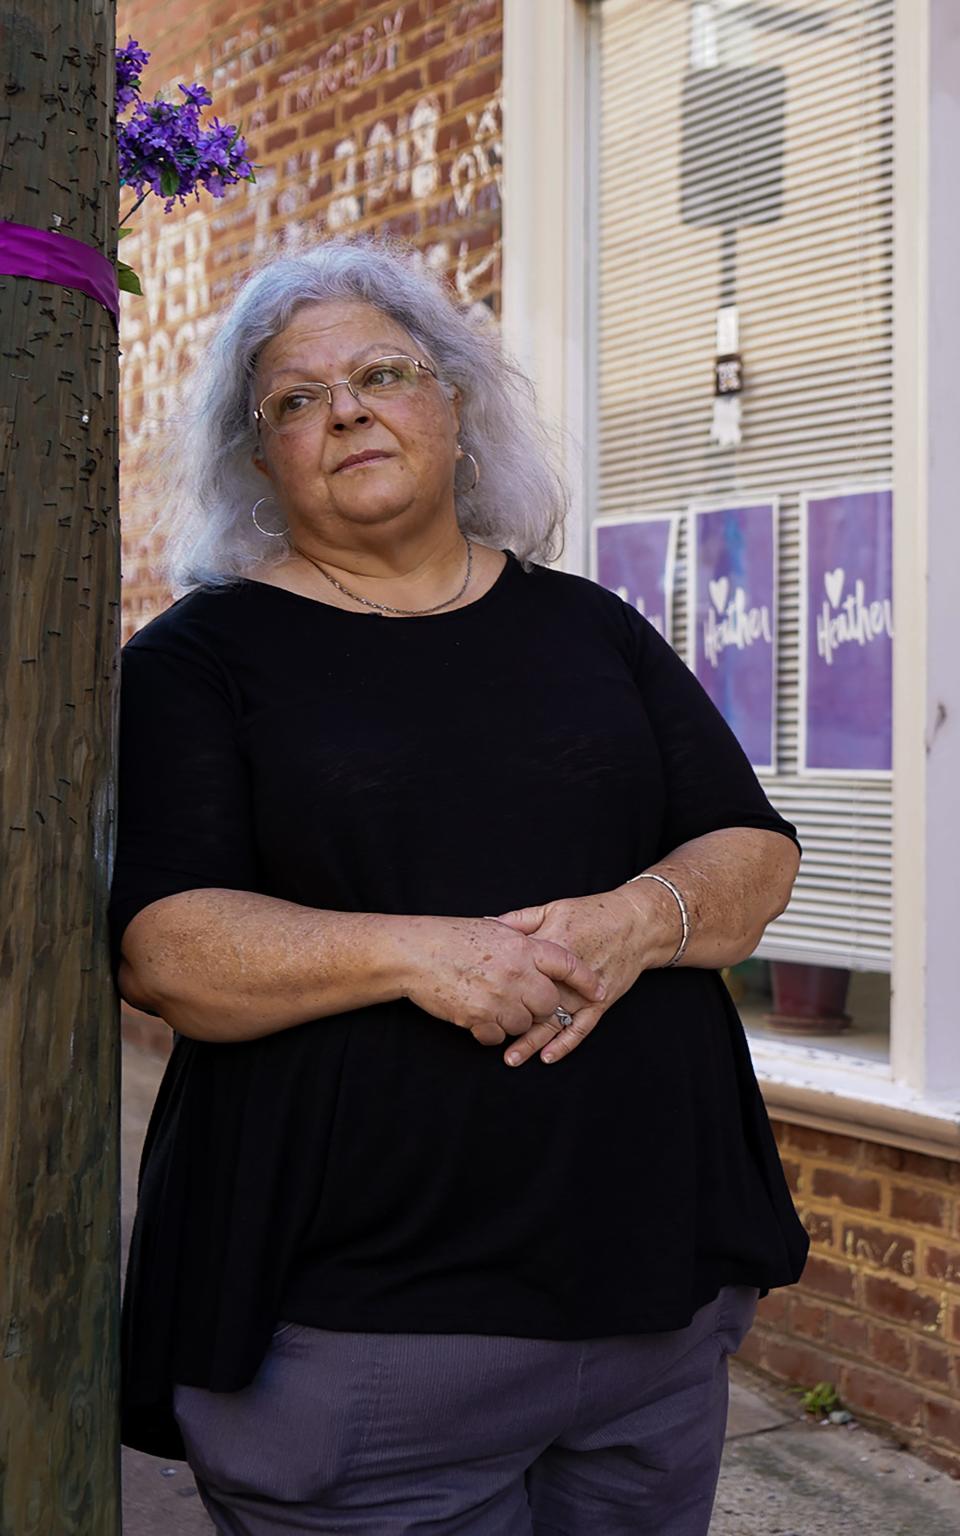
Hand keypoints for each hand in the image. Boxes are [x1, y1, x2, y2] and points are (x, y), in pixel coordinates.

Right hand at [392, 915, 605, 1047]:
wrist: (414, 954)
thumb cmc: (449, 937)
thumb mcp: (493, 929)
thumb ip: (520, 940)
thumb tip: (539, 946)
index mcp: (522, 947)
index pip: (566, 964)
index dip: (585, 979)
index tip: (599, 991)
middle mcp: (516, 972)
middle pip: (549, 1002)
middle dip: (541, 1006)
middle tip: (523, 1000)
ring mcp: (498, 998)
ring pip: (525, 1023)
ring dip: (514, 1020)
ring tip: (494, 1005)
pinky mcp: (479, 1018)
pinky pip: (499, 1036)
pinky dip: (491, 1032)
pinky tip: (478, 1017)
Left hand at [493, 889, 658, 1065]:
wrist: (636, 924)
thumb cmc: (593, 914)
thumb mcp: (553, 909)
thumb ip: (520, 920)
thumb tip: (489, 924)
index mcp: (551, 947)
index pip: (517, 969)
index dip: (496, 981)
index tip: (475, 994)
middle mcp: (565, 974)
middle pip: (531, 1001)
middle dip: (509, 1019)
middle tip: (485, 1034)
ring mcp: (583, 991)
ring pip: (553, 1021)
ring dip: (532, 1042)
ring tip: (511, 1057)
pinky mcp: (600, 1002)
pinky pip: (580, 1029)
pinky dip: (564, 1044)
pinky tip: (547, 1057)